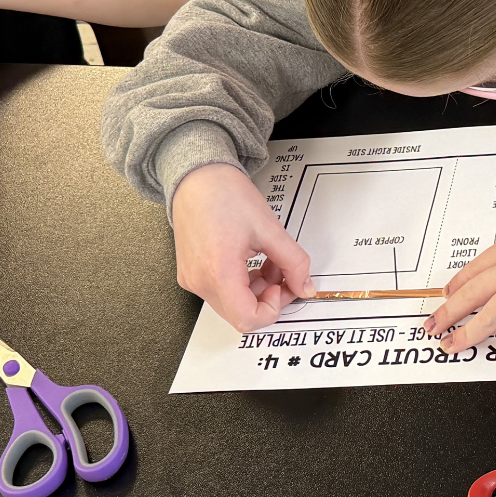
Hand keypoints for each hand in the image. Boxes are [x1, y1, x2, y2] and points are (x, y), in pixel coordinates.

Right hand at [172, 163, 316, 331]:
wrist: (197, 178)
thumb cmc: (225, 195)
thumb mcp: (270, 228)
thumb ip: (294, 262)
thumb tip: (305, 286)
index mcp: (218, 272)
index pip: (248, 319)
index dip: (273, 308)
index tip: (283, 286)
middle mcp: (200, 281)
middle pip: (241, 314)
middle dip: (269, 297)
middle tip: (282, 272)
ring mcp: (192, 279)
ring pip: (233, 304)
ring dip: (257, 289)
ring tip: (268, 260)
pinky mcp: (191, 274)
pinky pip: (222, 292)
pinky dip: (243, 282)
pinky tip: (253, 259)